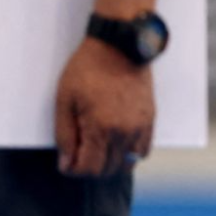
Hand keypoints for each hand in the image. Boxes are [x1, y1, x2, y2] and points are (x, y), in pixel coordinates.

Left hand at [54, 36, 154, 177]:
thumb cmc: (88, 69)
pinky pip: (143, 150)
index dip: (73, 169)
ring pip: (127, 163)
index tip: (66, 161)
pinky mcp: (150, 119)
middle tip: (79, 154)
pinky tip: (116, 143)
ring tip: (98, 149)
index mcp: (101, 128)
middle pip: (108, 170)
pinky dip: (129, 154)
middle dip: (90, 168)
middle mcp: (125, 131)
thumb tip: (67, 162)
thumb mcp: (65, 101)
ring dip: (110, 163)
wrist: (119, 46)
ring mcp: (141, 126)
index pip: (89, 168)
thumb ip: (64, 135)